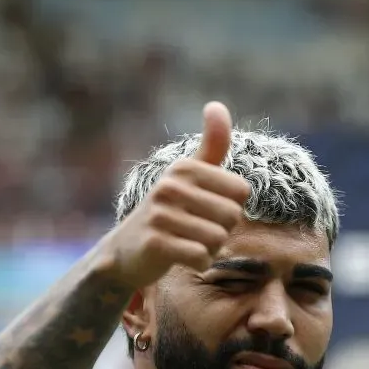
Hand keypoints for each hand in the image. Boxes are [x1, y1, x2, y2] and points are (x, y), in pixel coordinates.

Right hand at [98, 101, 250, 286]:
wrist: (126, 252)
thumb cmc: (170, 211)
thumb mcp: (190, 176)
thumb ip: (211, 146)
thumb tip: (217, 105)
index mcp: (184, 167)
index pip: (242, 192)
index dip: (232, 208)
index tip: (207, 210)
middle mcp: (170, 186)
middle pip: (232, 216)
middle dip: (222, 231)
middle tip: (197, 231)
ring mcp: (160, 215)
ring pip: (218, 239)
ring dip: (211, 248)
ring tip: (188, 243)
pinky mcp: (155, 243)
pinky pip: (201, 257)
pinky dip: (199, 263)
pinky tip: (182, 258)